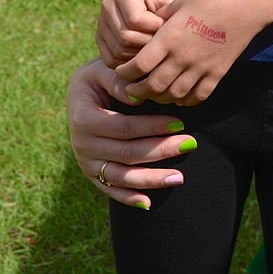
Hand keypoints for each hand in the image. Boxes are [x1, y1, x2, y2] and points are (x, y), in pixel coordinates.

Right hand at [66, 60, 197, 208]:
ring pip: (121, 176)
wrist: (80, 93)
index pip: (123, 127)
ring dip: (151, 179)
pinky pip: (110, 189)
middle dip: (161, 150)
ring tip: (179, 177)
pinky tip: (149, 203)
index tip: (179, 123)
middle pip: (127, 153)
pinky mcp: (92, 173)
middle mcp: (82, 144)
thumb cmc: (98, 77)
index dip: (151, 127)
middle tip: (191, 144)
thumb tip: (137, 94)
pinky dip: (128, 198)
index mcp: (84, 118)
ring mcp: (86, 162)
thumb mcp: (102, 70)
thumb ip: (118, 80)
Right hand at [97, 0, 175, 65]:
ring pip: (118, 51)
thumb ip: (168, 14)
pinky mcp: (99, 38)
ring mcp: (100, 23)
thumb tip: (170, 39)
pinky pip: (110, 60)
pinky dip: (127, 63)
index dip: (154, 27)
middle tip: (161, 42)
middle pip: (125, 37)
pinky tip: (141, 56)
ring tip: (153, 49)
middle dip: (147, 44)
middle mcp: (107, 6)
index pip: (135, 20)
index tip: (166, 25)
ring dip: (139, 55)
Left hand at [114, 0, 264, 104]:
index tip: (121, 71)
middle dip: (137, 92)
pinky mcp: (218, 73)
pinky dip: (185, 101)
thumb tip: (148, 26)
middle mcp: (183, 57)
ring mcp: (202, 68)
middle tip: (131, 90)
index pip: (139, 65)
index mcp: (170, 37)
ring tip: (153, 94)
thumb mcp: (180, 2)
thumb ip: (161, 17)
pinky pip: (198, 97)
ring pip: (173, 95)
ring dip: (159, 98)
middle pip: (153, 86)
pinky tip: (179, 97)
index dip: (126, 72)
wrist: (247, 4)